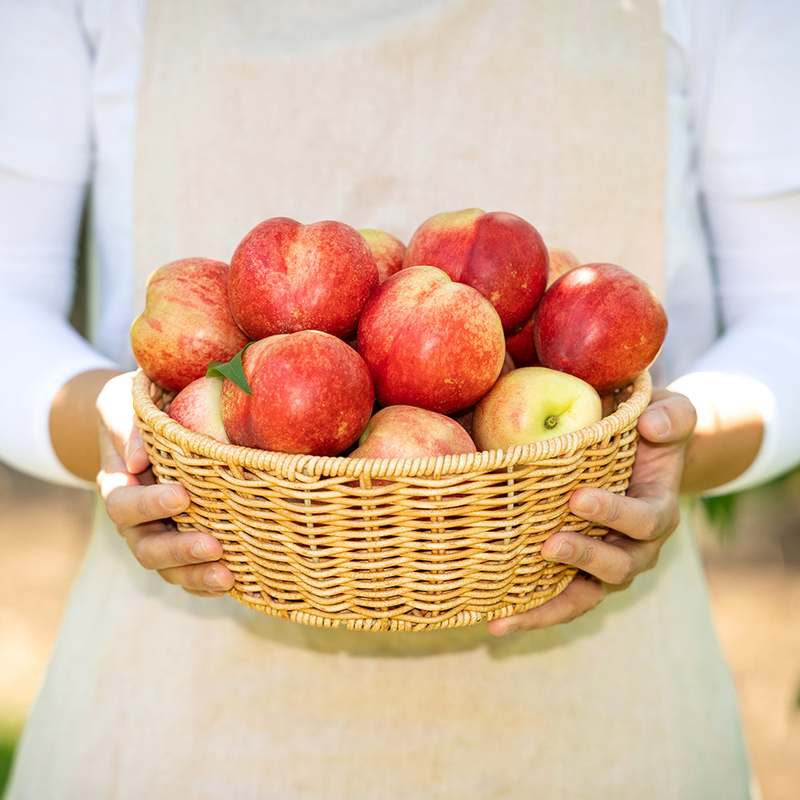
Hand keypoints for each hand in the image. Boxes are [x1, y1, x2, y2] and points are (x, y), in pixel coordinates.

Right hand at [95, 372, 234, 595]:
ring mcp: (164, 533)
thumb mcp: (124, 399)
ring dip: (198, 575)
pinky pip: (193, 571)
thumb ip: (125, 424)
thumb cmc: (144, 403)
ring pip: (171, 568)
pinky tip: (238, 581)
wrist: (162, 414)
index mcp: (119, 484)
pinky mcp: (190, 540)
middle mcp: (138, 518)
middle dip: (179, 551)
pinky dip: (209, 581)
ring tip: (228, 577)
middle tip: (214, 546)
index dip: (150, 506)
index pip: (124, 505)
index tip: (183, 496)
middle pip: (147, 548)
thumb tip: (136, 460)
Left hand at [488, 390, 696, 635]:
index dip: (614, 514)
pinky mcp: (580, 575)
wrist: (642, 457)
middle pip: (618, 566)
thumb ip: (671, 417)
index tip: (578, 497)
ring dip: (550, 604)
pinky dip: (532, 614)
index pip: (644, 521)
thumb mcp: (670, 414)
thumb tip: (651, 426)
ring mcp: (607, 567)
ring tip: (509, 611)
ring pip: (586, 596)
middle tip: (548, 545)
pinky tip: (494, 622)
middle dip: (583, 556)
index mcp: (658, 511)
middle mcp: (637, 548)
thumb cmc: (650, 432)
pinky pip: (560, 601)